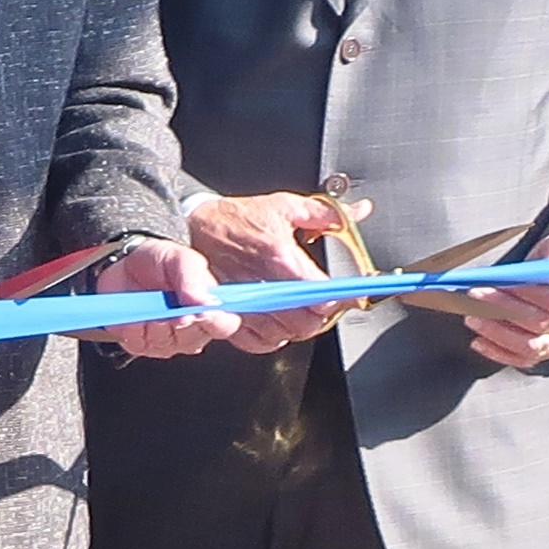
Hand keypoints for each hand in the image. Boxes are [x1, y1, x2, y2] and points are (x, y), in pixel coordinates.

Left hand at [86, 235, 233, 362]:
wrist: (124, 264)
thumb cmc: (159, 262)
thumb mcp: (180, 258)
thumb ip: (193, 278)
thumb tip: (204, 301)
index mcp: (210, 308)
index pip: (225, 325)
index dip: (216, 321)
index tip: (201, 310)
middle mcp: (192, 329)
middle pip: (193, 339)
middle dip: (178, 321)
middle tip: (169, 303)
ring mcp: (166, 341)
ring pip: (165, 343)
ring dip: (155, 323)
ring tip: (149, 301)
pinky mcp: (141, 344)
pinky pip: (139, 344)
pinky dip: (134, 327)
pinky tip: (134, 311)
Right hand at [186, 190, 353, 352]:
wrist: (191, 225)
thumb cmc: (235, 218)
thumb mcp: (283, 206)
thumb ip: (325, 213)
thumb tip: (357, 213)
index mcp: (278, 256)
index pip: (319, 292)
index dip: (339, 298)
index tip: (350, 297)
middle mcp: (261, 284)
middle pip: (305, 321)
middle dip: (321, 315)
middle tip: (326, 304)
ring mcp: (244, 303)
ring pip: (283, 334)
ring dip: (298, 328)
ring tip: (304, 315)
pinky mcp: (228, 314)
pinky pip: (256, 342)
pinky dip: (272, 340)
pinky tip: (279, 326)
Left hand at [456, 232, 548, 373]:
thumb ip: (547, 256)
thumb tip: (519, 272)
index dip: (526, 293)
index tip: (499, 283)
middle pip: (540, 321)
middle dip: (503, 308)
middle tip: (477, 295)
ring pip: (531, 345)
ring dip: (497, 333)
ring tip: (474, 318)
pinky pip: (524, 359)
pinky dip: (499, 353)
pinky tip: (480, 342)